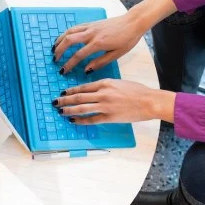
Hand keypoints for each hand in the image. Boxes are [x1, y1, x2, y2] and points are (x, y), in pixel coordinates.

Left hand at [51, 79, 174, 124]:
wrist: (149, 101)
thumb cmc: (137, 91)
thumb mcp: (119, 82)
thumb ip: (106, 85)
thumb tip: (95, 89)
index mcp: (105, 83)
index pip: (83, 87)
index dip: (71, 90)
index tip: (63, 92)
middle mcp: (102, 93)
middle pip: (78, 97)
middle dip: (65, 100)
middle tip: (55, 102)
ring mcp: (105, 106)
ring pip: (81, 108)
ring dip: (69, 110)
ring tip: (60, 111)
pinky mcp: (109, 117)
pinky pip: (91, 119)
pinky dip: (81, 120)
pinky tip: (74, 121)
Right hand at [52, 12, 145, 73]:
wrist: (133, 22)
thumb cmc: (127, 39)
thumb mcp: (116, 54)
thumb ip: (100, 62)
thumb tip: (86, 70)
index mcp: (98, 43)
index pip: (78, 55)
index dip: (69, 64)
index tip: (63, 71)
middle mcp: (91, 33)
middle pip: (69, 41)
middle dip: (59, 51)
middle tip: (55, 59)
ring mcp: (90, 27)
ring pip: (69, 32)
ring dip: (60, 40)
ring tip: (54, 49)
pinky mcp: (91, 23)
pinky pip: (74, 27)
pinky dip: (66, 33)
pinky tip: (64, 38)